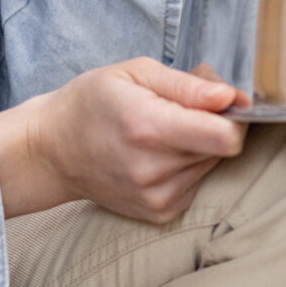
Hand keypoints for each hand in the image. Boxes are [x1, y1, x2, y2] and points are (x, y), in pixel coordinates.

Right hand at [0, 59, 247, 222]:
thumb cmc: (91, 103)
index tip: (223, 102)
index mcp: (149, 128)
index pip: (225, 137)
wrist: (51, 152)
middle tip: (180, 110)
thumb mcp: (134, 73)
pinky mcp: (160, 213)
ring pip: (211, 166)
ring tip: (163, 132)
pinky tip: (157, 156)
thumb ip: (188, 85)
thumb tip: (231, 97)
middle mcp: (154, 170)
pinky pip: (197, 184)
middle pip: (222, 149)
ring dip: (199, 147)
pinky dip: (186, 168)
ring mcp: (156, 197)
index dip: (235, 116)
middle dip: (213, 125)